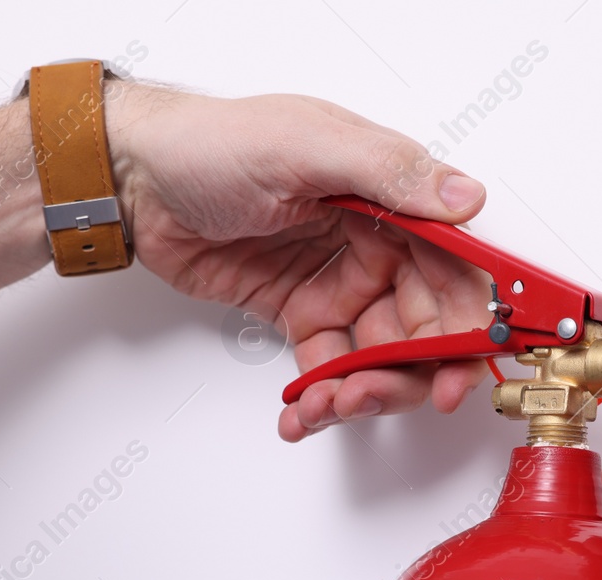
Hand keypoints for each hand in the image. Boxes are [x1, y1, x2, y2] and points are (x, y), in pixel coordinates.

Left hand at [108, 87, 493, 440]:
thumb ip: (389, 174)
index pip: (454, 270)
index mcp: (391, 198)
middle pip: (424, 326)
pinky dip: (321, 398)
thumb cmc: (212, 144)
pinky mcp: (301, 314)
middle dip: (408, 373)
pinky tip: (302, 412)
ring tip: (328, 404)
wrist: (135, 178)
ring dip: (364, 391)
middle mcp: (374, 243)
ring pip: (381, 355)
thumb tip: (464, 199)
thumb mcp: (307, 145)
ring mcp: (338, 282)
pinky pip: (330, 367)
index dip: (467, 323)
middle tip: (372, 394)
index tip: (459, 368)